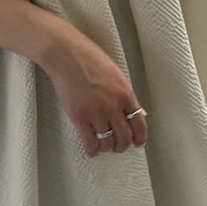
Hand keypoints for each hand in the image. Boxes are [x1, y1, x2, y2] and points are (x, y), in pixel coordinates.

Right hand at [43, 31, 148, 157]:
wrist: (66, 55)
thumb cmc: (90, 59)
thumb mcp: (117, 75)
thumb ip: (126, 96)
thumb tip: (135, 112)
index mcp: (126, 94)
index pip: (139, 124)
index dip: (140, 138)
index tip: (138, 142)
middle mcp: (113, 106)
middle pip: (124, 137)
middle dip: (123, 145)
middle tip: (119, 145)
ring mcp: (95, 113)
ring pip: (107, 143)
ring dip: (107, 147)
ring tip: (104, 146)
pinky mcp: (78, 117)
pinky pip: (89, 142)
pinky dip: (93, 150)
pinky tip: (92, 150)